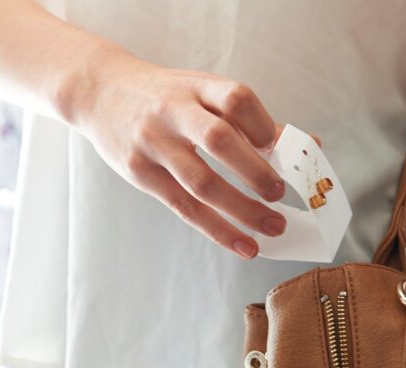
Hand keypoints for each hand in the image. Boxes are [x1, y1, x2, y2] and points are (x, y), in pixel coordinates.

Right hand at [72, 51, 287, 258]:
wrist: (99, 92)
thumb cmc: (164, 96)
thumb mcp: (202, 91)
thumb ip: (249, 119)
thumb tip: (305, 145)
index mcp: (196, 86)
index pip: (236, 100)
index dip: (262, 126)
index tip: (280, 149)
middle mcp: (173, 112)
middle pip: (219, 140)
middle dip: (256, 172)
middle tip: (279, 193)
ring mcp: (154, 144)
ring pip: (202, 182)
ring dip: (243, 210)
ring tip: (273, 227)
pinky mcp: (141, 173)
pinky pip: (185, 208)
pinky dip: (218, 229)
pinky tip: (243, 244)